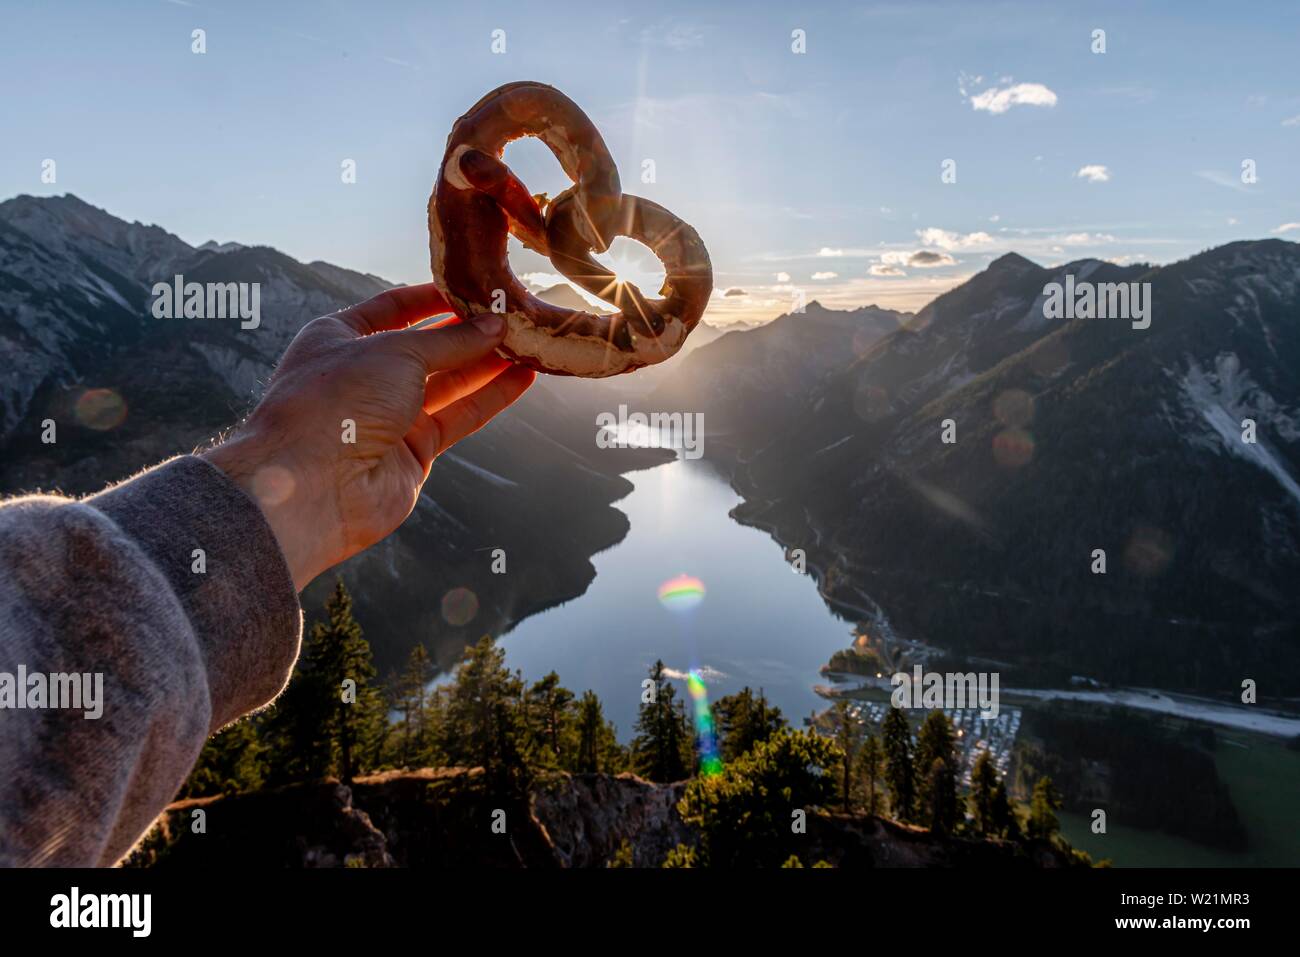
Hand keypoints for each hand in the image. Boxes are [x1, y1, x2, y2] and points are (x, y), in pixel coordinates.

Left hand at [203, 283, 534, 590]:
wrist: (313, 485)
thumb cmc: (337, 401)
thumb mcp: (396, 352)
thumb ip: (450, 341)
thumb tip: (493, 325)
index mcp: (339, 338)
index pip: (394, 308)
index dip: (435, 297)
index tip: (476, 288)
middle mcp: (363, 376)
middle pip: (427, 348)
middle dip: (470, 333)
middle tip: (514, 316)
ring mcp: (388, 416)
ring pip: (448, 384)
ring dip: (487, 364)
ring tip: (529, 343)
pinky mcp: (413, 452)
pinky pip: (458, 417)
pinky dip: (490, 398)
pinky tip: (522, 378)